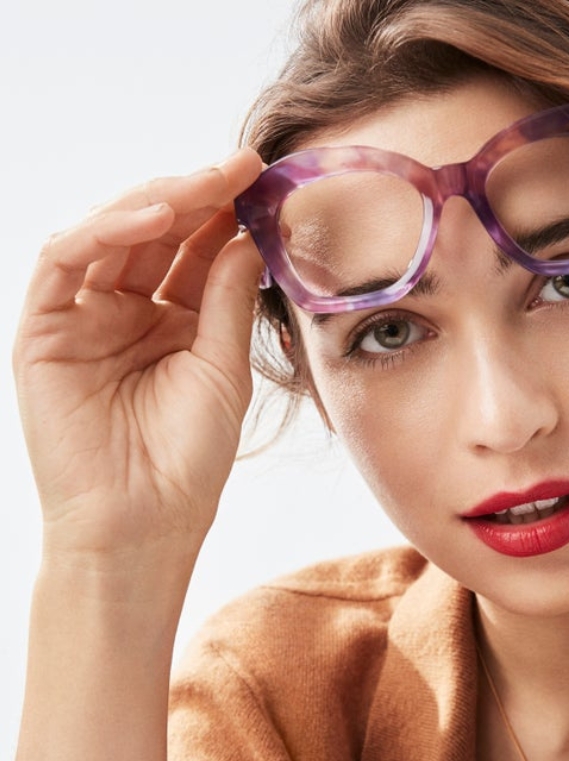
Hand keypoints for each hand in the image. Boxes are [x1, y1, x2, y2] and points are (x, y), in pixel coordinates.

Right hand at [13, 150, 264, 581]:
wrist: (144, 523)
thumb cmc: (189, 457)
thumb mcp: (222, 367)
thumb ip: (227, 299)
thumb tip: (246, 236)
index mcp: (171, 323)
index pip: (194, 251)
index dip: (224, 213)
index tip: (262, 179)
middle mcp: (126, 313)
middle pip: (156, 235)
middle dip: (197, 196)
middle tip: (239, 166)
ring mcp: (82, 318)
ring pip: (110, 236)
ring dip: (157, 203)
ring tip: (204, 183)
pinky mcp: (43, 330)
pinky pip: (64, 261)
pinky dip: (104, 230)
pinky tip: (154, 217)